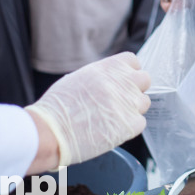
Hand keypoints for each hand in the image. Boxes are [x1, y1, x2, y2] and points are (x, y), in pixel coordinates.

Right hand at [26, 52, 151, 169]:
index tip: (121, 82)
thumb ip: (101, 76)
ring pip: (144, 103)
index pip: (133, 62)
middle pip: (144, 80)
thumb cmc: (57, 107)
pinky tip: (112, 130)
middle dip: (134, 90)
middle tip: (119, 102)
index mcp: (109, 67)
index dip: (128, 73)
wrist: (49, 132)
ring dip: (132, 109)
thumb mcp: (78, 78)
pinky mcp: (131, 124)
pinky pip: (140, 123)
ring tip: (112, 118)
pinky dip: (129, 128)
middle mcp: (123, 82)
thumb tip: (110, 79)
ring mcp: (129, 103)